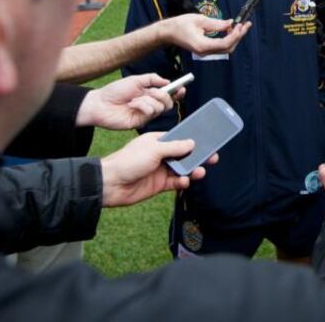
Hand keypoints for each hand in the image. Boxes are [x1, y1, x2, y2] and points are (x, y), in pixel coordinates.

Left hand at [77, 74, 180, 129]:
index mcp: (149, 94)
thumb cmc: (114, 91)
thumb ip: (152, 78)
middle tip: (153, 92)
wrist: (100, 104)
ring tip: (134, 99)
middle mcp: (150, 104)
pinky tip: (131, 105)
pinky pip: (150, 112)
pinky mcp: (141, 121)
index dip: (177, 92)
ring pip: (160, 107)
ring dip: (147, 100)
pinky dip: (142, 106)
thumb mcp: (135, 80)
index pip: (168, 94)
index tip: (182, 88)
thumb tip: (167, 81)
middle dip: (163, 95)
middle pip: (168, 102)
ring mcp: (146, 114)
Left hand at [99, 133, 217, 206]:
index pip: (180, 138)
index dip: (194, 139)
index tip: (208, 139)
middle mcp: (161, 155)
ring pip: (183, 169)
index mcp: (158, 141)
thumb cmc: (128, 161)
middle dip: (199, 156)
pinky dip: (182, 182)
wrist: (111, 184)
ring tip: (200, 172)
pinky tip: (184, 182)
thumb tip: (192, 143)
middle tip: (213, 157)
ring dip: (193, 170)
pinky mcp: (159, 185)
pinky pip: (176, 183)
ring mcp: (161, 170)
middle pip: (185, 154)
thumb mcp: (153, 149)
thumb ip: (175, 147)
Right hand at [159, 14, 250, 55]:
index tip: (241, 25)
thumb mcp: (199, 20)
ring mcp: (205, 52)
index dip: (235, 35)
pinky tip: (231, 30)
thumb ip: (216, 23)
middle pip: (228, 48)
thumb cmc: (180, 25)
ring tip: (241, 26)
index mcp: (202, 45)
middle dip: (238, 36)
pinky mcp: (205, 49)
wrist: (168, 32)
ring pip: (225, 48)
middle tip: (245, 24)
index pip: (224, 44)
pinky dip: (228, 38)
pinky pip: (220, 46)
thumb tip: (230, 23)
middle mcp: (205, 52)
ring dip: (234, 38)